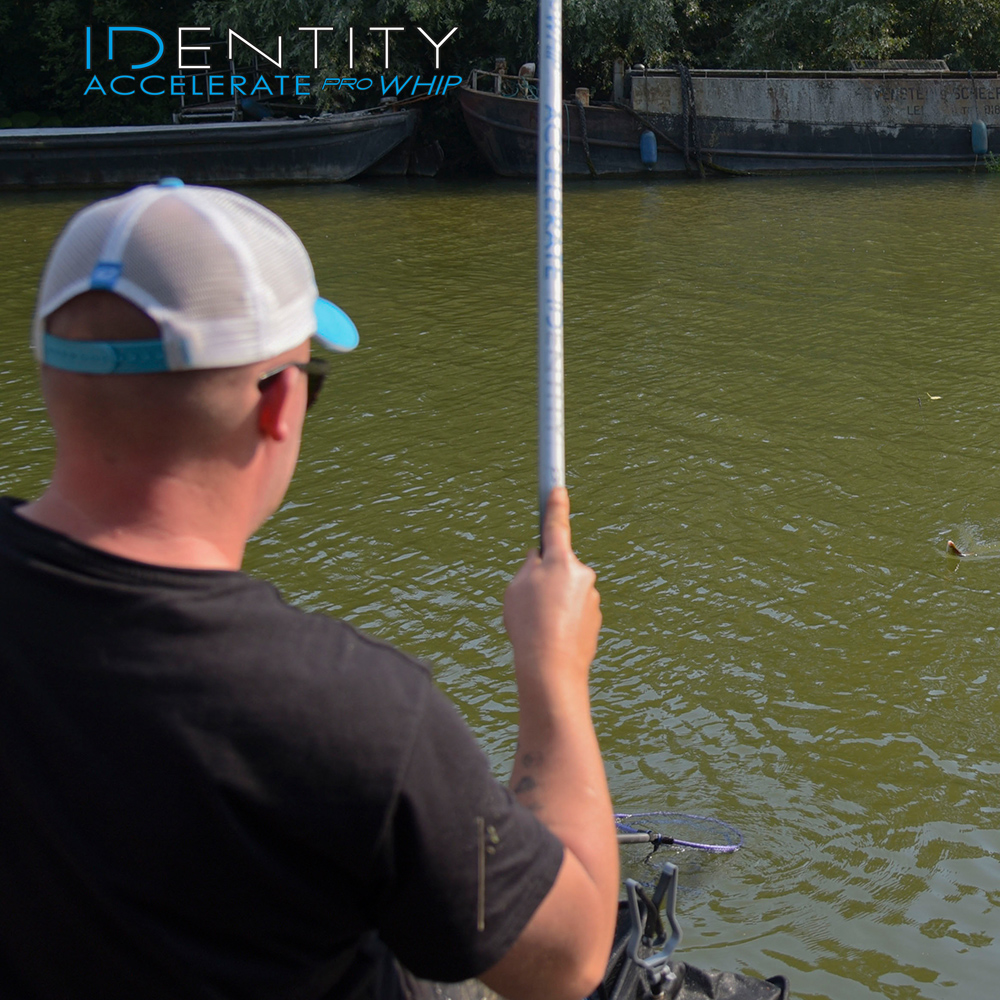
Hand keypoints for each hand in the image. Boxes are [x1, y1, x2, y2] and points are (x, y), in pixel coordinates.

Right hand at [503, 488, 601, 698]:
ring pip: (565, 592)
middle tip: (527, 601)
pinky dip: (560, 621)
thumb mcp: (516, 587)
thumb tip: (540, 559)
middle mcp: (582, 574)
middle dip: (544, 577)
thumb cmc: (530, 624)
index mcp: (562, 560)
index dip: (555, 504)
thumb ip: (529, 567)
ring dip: (551, 602)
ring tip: (536, 625)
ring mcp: (591, 599)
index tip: (557, 487)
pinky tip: (549, 638)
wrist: (552, 668)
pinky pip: (572, 613)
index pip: (556, 525)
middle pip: (559, 566)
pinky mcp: (594, 621)